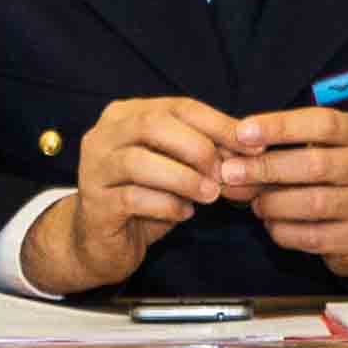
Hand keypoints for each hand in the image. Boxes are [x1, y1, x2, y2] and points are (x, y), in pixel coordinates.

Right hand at [20, 96, 243, 295]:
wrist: (101, 241)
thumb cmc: (145, 198)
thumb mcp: (176, 169)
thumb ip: (202, 155)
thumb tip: (247, 149)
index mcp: (126, 115)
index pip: (178, 106)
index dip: (219, 124)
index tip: (253, 145)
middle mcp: (104, 135)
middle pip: (153, 125)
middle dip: (197, 148)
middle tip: (222, 173)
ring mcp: (94, 168)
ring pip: (139, 161)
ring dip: (183, 178)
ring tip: (209, 195)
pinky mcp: (95, 203)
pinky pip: (133, 198)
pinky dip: (167, 205)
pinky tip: (184, 213)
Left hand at [227, 108, 347, 278]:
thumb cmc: (328, 177)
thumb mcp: (311, 151)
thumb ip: (274, 151)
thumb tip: (226, 161)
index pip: (322, 123)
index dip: (280, 126)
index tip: (242, 132)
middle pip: (315, 164)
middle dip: (266, 168)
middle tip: (230, 173)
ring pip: (314, 202)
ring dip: (273, 203)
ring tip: (255, 203)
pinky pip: (314, 236)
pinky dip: (284, 230)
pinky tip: (272, 224)